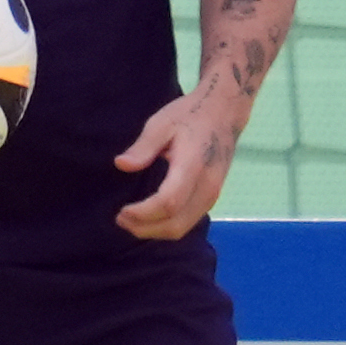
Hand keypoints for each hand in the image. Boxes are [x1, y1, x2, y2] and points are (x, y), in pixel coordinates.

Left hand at [114, 90, 238, 238]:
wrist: (224, 114)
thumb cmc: (191, 115)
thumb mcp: (162, 123)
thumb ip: (143, 147)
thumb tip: (121, 165)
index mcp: (193, 166)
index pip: (169, 202)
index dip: (143, 213)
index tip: (122, 211)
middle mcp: (206, 186)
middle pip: (175, 223)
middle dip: (145, 228)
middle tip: (121, 219)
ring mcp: (212, 195)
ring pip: (182, 227)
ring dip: (154, 231)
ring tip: (130, 221)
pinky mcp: (211, 198)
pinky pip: (187, 222)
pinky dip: (166, 226)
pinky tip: (148, 218)